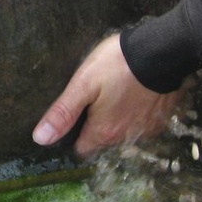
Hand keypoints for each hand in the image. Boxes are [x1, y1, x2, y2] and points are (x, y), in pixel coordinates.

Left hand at [32, 33, 185, 155]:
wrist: (161, 53)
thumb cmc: (117, 66)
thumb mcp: (83, 84)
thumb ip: (63, 112)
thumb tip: (41, 138)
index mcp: (104, 132)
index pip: (82, 149)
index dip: (74, 137)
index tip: (71, 121)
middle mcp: (125, 137)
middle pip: (102, 141)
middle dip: (94, 127)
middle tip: (91, 102)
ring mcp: (146, 130)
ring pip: (123, 133)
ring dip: (116, 121)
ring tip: (111, 96)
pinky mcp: (161, 119)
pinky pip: (141, 124)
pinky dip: (135, 115)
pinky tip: (130, 95)